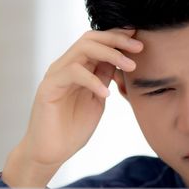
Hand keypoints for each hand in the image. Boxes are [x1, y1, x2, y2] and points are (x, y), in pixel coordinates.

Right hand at [2, 29, 142, 187]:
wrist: (53, 152)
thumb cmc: (75, 127)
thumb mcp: (99, 97)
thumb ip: (106, 77)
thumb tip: (124, 60)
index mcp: (78, 66)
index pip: (97, 40)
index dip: (118, 36)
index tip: (139, 38)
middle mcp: (66, 65)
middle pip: (90, 38)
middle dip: (117, 39)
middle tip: (139, 47)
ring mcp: (56, 75)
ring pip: (83, 49)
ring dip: (111, 55)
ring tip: (131, 67)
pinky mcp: (48, 88)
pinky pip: (73, 73)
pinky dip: (93, 80)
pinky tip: (106, 93)